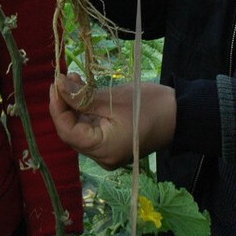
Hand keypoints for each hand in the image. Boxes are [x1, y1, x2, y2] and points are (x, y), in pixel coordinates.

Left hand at [48, 73, 175, 169]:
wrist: (180, 114)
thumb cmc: (150, 106)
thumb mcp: (113, 99)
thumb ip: (82, 96)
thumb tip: (57, 85)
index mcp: (103, 150)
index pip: (67, 132)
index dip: (57, 107)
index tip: (55, 83)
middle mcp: (102, 156)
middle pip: (72, 132)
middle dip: (64, 105)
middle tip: (62, 79)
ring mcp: (107, 152)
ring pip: (80, 129)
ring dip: (74, 105)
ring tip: (73, 79)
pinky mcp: (112, 143)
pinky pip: (92, 128)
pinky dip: (86, 111)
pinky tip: (83, 90)